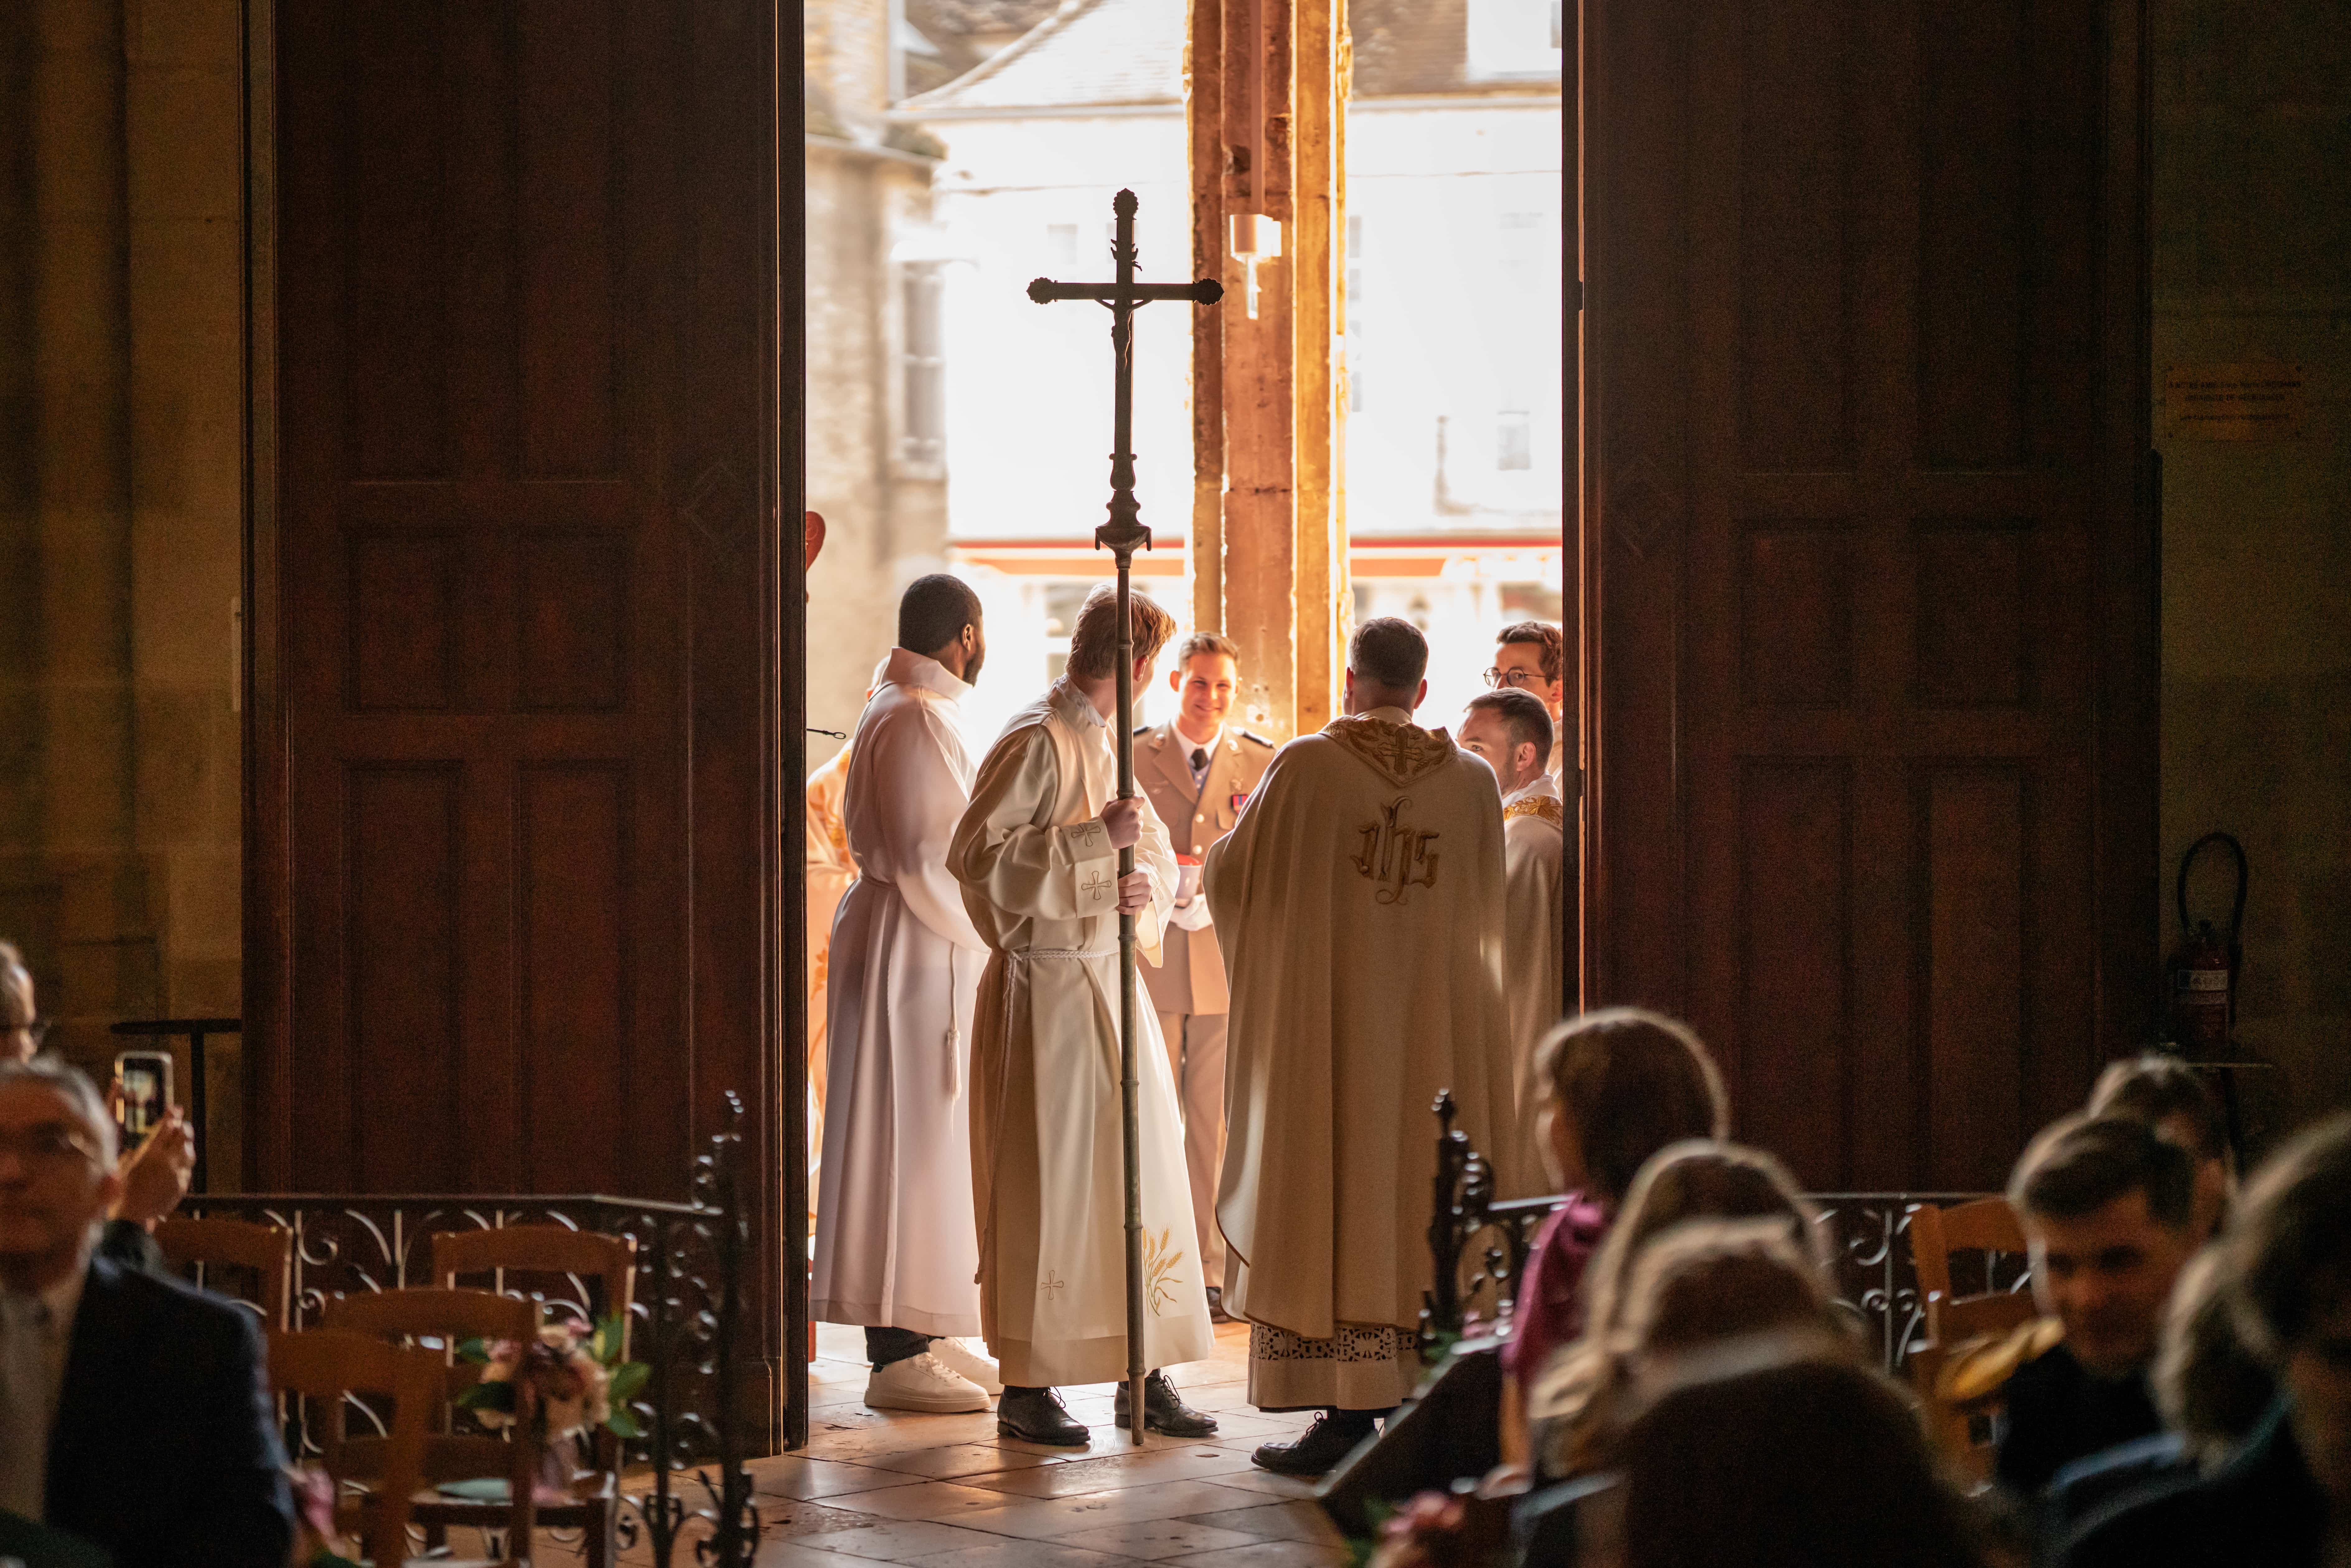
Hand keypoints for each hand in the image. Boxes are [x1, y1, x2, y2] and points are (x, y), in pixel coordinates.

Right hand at [115, 1107, 194, 1227]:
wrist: (132, 1215)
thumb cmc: (122, 1189)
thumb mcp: (125, 1165)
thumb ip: (139, 1149)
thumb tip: (152, 1136)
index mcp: (150, 1154)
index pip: (165, 1129)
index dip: (172, 1117)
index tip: (176, 1109)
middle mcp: (167, 1161)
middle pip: (182, 1137)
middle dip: (183, 1128)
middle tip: (181, 1124)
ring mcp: (177, 1173)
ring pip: (189, 1152)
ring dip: (186, 1145)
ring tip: (181, 1142)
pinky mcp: (182, 1184)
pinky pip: (187, 1169)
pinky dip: (183, 1164)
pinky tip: (177, 1164)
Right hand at [1100, 796, 1141, 849]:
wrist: (1101, 836)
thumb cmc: (1104, 819)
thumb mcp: (1110, 805)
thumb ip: (1121, 801)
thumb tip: (1127, 799)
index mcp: (1129, 804)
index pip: (1141, 800)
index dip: (1137, 803)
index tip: (1135, 806)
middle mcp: (1135, 814)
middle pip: (1140, 812)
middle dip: (1134, 814)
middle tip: (1124, 819)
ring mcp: (1137, 825)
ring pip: (1139, 823)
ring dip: (1133, 824)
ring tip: (1122, 828)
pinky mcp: (1137, 835)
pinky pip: (1138, 832)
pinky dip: (1133, 833)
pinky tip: (1124, 834)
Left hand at [1116, 870, 1153, 912]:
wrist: (1144, 884)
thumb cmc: (1133, 878)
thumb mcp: (1128, 872)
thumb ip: (1119, 873)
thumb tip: (1112, 879)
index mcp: (1143, 875)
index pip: (1127, 881)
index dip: (1117, 884)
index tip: (1113, 886)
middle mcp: (1146, 886)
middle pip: (1126, 892)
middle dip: (1117, 893)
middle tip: (1111, 893)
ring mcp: (1146, 897)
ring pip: (1128, 902)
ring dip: (1119, 901)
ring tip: (1114, 899)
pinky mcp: (1144, 906)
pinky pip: (1132, 911)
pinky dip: (1123, 910)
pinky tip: (1117, 907)